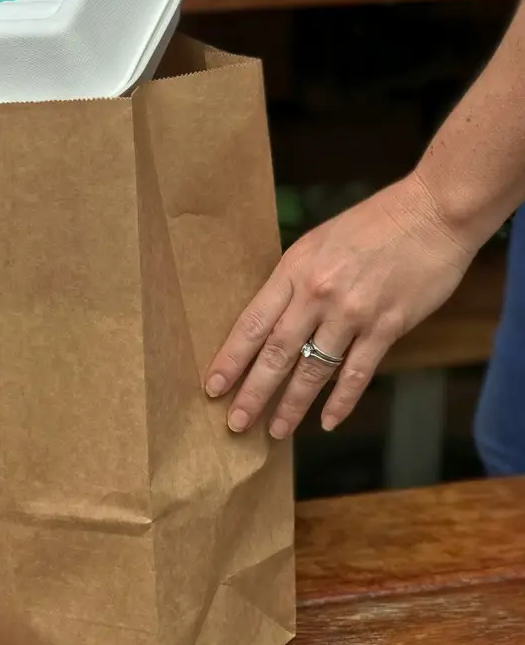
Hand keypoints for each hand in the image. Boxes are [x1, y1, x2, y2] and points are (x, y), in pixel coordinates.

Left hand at [205, 173, 477, 437]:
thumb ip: (295, 280)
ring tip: (276, 431)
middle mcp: (318, 294)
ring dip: (292, 405)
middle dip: (253, 393)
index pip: (252, 323)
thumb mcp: (318, 242)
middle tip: (235, 423)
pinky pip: (357, 373)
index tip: (213, 386)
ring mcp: (353, 313)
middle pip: (276, 353)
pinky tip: (328, 422)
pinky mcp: (387, 327)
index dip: (231, 359)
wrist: (432, 213)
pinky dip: (342, 401)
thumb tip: (273, 320)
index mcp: (294, 269)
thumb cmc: (373, 223)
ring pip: (314, 370)